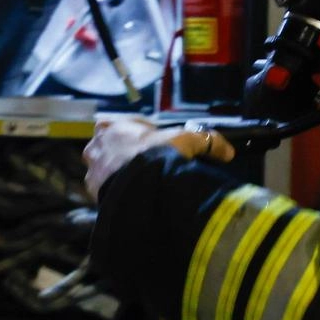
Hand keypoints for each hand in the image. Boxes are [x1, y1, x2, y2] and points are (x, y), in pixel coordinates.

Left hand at [82, 117, 234, 200]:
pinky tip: (128, 195)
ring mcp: (92, 168)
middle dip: (120, 152)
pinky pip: (101, 189)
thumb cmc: (157, 156)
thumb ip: (207, 142)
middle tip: (140, 162)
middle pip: (108, 145)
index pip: (122, 124)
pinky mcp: (91, 190)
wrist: (139, 189)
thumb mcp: (186, 141)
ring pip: (102, 167)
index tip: (150, 143)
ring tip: (134, 182)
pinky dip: (113, 191)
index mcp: (114, 126)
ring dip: (114, 171)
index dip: (139, 133)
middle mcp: (97, 144)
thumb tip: (228, 151)